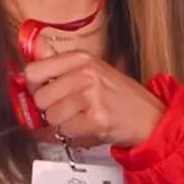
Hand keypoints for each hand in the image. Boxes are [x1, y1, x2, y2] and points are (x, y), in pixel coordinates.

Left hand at [22, 42, 164, 148]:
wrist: (150, 117)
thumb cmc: (119, 95)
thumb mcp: (91, 69)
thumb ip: (60, 62)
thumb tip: (35, 48)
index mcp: (80, 58)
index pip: (33, 71)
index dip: (34, 87)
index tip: (42, 91)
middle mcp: (85, 73)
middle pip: (40, 98)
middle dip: (50, 109)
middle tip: (68, 109)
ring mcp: (91, 96)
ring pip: (51, 117)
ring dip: (62, 123)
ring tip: (81, 117)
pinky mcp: (96, 119)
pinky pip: (65, 131)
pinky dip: (73, 135)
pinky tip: (87, 127)